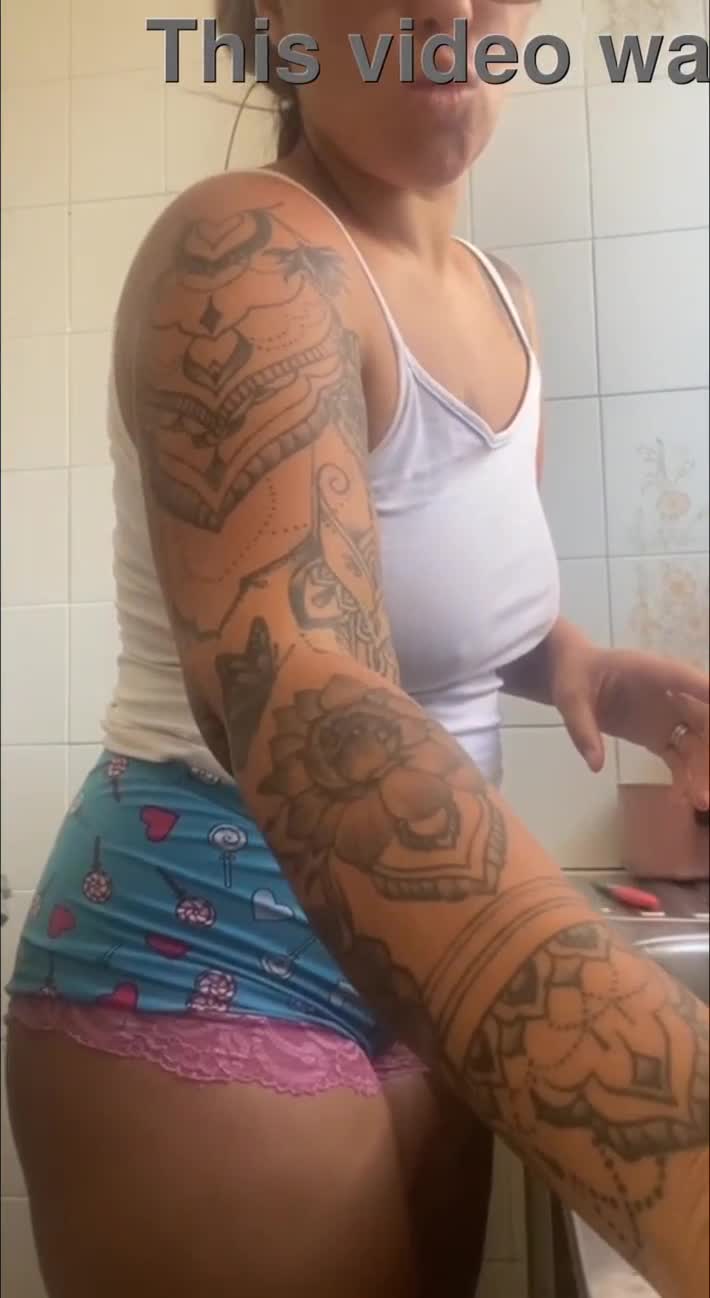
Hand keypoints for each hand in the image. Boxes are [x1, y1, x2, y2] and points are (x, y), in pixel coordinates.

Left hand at [551, 644, 709, 809]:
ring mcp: (665, 716)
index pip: (687, 680)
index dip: (707, 694)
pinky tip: (683, 799)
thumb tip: (596, 765)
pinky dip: (684, 778)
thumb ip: (583, 729)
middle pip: (703, 718)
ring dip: (702, 770)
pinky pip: (678, 757)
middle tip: (708, 780)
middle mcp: (668, 694)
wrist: (570, 676)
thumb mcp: (570, 699)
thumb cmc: (573, 676)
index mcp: (651, 672)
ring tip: (701, 801)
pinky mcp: (657, 734)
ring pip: (696, 743)